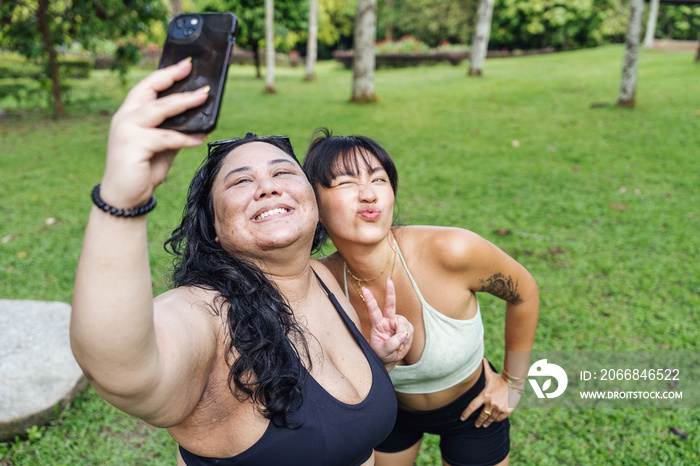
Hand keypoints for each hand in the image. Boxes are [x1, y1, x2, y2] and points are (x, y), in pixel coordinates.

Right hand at [100, 58, 208, 208]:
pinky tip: (200, 138)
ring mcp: (126, 129)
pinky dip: (185, 137)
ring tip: (204, 98)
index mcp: (130, 114)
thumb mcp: (161, 147)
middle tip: (199, 77)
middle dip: (176, 80)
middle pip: (152, 90)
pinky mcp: (133, 145)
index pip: (147, 86)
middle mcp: (124, 117)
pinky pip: (166, 137)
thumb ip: (174, 131)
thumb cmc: (142, 170)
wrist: (125, 197)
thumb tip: (198, 120)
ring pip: (160, 110)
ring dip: (184, 102)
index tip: (186, 64)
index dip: (167, 74)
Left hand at [364, 279, 413, 366]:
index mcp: (377, 324)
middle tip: (389, 281)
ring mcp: (397, 322)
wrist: (389, 358)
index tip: (364, 290)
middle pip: (390, 305)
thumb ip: (391, 344)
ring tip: (399, 343)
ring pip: (403, 323)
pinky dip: (407, 338)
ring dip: (403, 334)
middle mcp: (387, 320)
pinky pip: (409, 330)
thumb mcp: (383, 352)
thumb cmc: (381, 354)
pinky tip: (403, 342)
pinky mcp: (406, 327)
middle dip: (390, 292)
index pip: (373, 311)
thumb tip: (402, 334)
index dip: (370, 300)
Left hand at [460, 358, 521, 427]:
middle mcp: (491, 403)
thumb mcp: (489, 374)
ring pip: (490, 418)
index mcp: (484, 395)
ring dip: (486, 423)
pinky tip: (493, 421)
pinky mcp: (507, 411)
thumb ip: (483, 368)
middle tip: (476, 425)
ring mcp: (499, 408)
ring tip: (483, 425)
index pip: (472, 406)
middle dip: (478, 421)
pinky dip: (496, 420)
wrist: (514, 382)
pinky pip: (499, 418)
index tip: (462, 419)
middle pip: (481, 416)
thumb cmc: (500, 378)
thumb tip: (479, 358)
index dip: (466, 413)